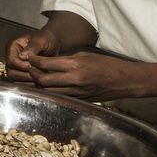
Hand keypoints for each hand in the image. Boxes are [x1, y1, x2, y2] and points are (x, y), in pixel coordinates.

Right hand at [5, 30, 59, 82]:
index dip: (22, 66)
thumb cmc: (47, 39)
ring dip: (27, 80)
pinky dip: (30, 83)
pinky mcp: (21, 73)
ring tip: (40, 76)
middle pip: (11, 72)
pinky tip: (39, 80)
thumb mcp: (41, 40)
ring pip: (15, 79)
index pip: (11, 61)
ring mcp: (15, 66)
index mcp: (13, 46)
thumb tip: (22, 56)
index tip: (34, 66)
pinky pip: (21, 82)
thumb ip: (32, 47)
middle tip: (38, 73)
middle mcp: (12, 56)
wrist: (53, 43)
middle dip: (24, 75)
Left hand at [26, 52, 142, 100]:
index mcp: (76, 65)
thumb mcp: (85, 56)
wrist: (126, 80)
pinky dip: (51, 92)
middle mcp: (74, 80)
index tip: (30, 58)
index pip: (46, 64)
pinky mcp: (80, 100)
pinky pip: (60, 97)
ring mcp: (77, 92)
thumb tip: (48, 63)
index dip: (34, 61)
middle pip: (43, 80)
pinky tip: (49, 87)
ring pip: (49, 92)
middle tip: (30, 69)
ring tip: (37, 78)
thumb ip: (66, 60)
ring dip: (40, 85)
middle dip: (33, 74)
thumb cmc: (107, 64)